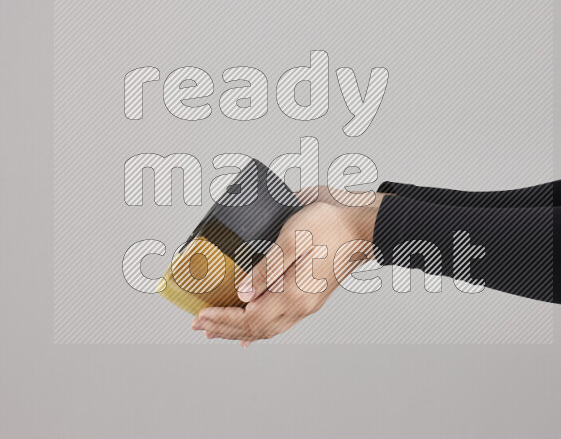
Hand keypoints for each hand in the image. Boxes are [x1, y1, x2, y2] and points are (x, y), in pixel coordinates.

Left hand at [191, 188, 387, 345]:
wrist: (362, 227)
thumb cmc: (329, 225)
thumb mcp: (293, 239)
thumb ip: (267, 267)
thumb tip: (243, 292)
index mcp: (296, 294)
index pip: (251, 317)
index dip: (223, 319)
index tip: (200, 315)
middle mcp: (301, 306)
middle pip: (256, 329)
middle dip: (225, 328)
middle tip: (199, 325)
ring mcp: (307, 304)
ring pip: (268, 328)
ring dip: (239, 331)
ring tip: (216, 330)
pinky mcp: (310, 297)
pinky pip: (280, 321)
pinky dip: (260, 329)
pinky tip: (251, 335)